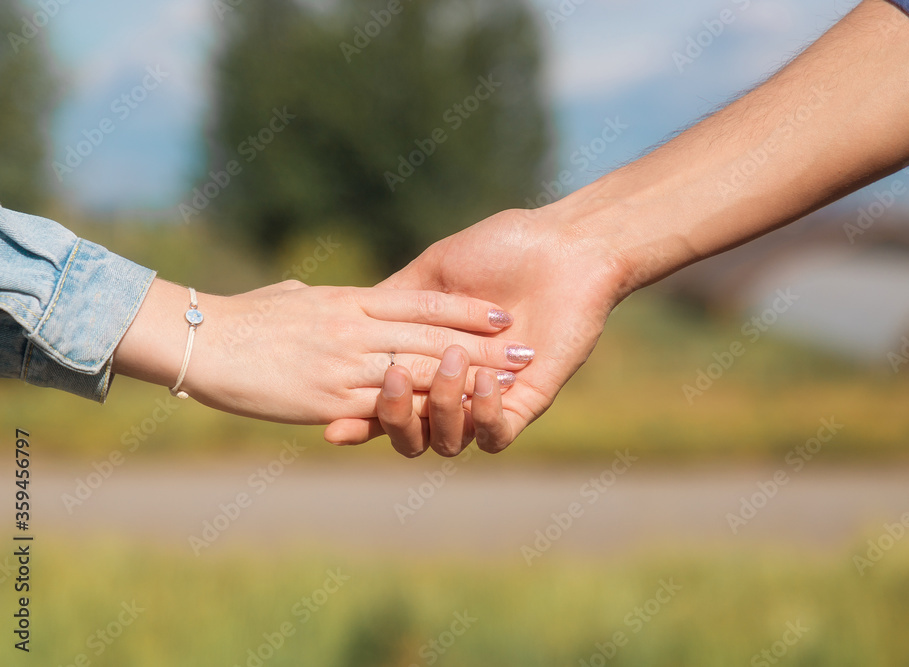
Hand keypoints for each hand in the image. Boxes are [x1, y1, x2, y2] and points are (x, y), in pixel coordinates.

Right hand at [112, 278, 531, 423]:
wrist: (200, 339)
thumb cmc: (243, 317)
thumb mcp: (294, 297)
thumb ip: (326, 301)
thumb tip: (334, 297)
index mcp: (350, 303)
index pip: (420, 303)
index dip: (463, 309)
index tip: (498, 312)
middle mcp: (356, 330)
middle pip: (431, 336)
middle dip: (480, 345)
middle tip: (524, 349)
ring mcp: (345, 366)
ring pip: (420, 370)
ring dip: (465, 377)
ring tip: (504, 380)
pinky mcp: (330, 401)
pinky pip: (387, 407)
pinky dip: (425, 411)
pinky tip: (455, 414)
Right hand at [324, 206, 627, 453]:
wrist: (562, 246)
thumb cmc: (500, 248)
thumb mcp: (434, 270)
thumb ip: (395, 300)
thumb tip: (347, 322)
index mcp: (429, 359)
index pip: (386, 400)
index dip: (359, 417)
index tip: (332, 426)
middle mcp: (455, 386)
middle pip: (410, 431)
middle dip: (394, 416)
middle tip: (392, 381)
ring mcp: (490, 398)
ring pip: (449, 440)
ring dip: (441, 409)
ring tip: (450, 364)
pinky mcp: (526, 403)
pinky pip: (496, 435)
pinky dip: (484, 414)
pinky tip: (485, 380)